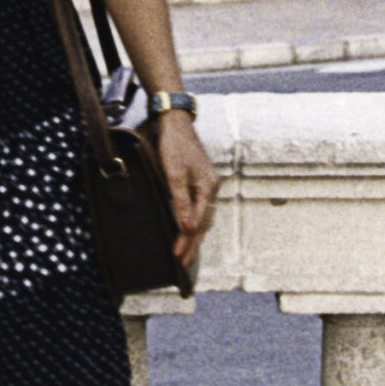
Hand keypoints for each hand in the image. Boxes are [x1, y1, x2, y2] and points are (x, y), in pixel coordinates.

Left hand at [155, 113, 220, 270]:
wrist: (175, 122)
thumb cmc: (173, 146)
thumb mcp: (173, 174)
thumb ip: (181, 201)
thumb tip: (187, 228)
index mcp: (207, 187)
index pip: (198, 222)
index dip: (188, 241)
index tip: (178, 257)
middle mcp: (211, 187)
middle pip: (203, 222)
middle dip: (192, 243)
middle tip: (183, 263)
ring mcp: (208, 183)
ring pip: (203, 216)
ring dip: (194, 234)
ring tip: (185, 252)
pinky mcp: (201, 180)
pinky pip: (200, 206)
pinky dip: (195, 220)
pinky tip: (189, 227)